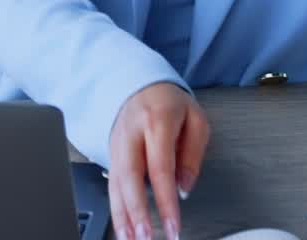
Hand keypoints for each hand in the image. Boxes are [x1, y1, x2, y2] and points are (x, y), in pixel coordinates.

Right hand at [107, 82, 209, 239]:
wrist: (139, 83)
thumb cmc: (170, 103)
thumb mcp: (195, 120)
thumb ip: (192, 154)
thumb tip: (184, 188)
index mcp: (155, 120)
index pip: (159, 165)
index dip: (165, 199)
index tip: (173, 225)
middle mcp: (130, 131)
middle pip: (129, 174)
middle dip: (136, 210)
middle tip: (145, 238)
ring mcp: (116, 141)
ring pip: (115, 181)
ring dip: (121, 214)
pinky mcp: (110, 151)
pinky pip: (112, 183)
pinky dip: (116, 208)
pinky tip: (122, 228)